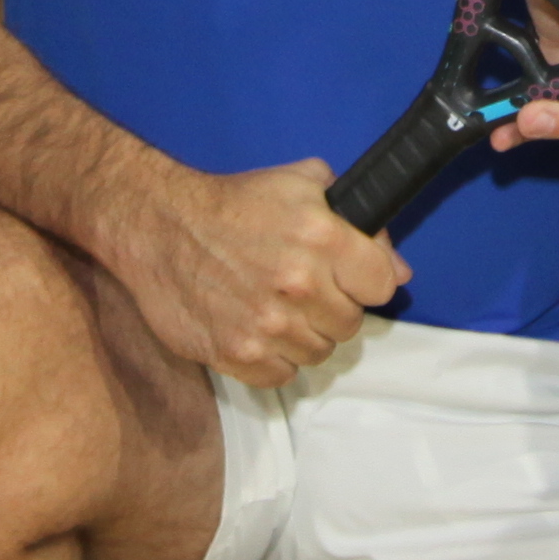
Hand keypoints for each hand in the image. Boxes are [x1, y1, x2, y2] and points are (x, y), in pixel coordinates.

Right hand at [109, 158, 404, 385]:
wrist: (159, 226)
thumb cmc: (234, 203)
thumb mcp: (304, 185)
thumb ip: (360, 224)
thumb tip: (399, 271)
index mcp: (322, 237)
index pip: (382, 286)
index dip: (366, 279)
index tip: (348, 276)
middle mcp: (299, 285)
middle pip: (350, 324)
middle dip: (332, 306)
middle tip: (302, 288)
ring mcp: (267, 324)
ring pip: (318, 353)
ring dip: (303, 334)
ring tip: (275, 306)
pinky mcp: (237, 354)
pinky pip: (282, 374)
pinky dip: (273, 357)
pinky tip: (255, 326)